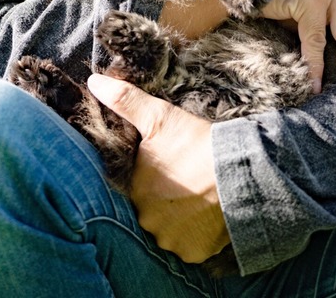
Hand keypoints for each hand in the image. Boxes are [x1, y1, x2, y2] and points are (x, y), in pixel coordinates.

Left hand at [87, 73, 229, 262]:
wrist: (242, 172)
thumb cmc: (197, 142)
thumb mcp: (158, 116)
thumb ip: (124, 100)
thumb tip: (93, 81)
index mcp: (135, 191)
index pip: (139, 187)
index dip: (154, 178)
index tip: (171, 168)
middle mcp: (148, 221)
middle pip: (153, 210)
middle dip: (166, 200)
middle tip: (188, 182)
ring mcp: (172, 240)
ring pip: (170, 229)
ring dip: (180, 219)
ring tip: (199, 198)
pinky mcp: (195, 253)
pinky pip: (191, 246)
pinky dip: (197, 235)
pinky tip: (207, 216)